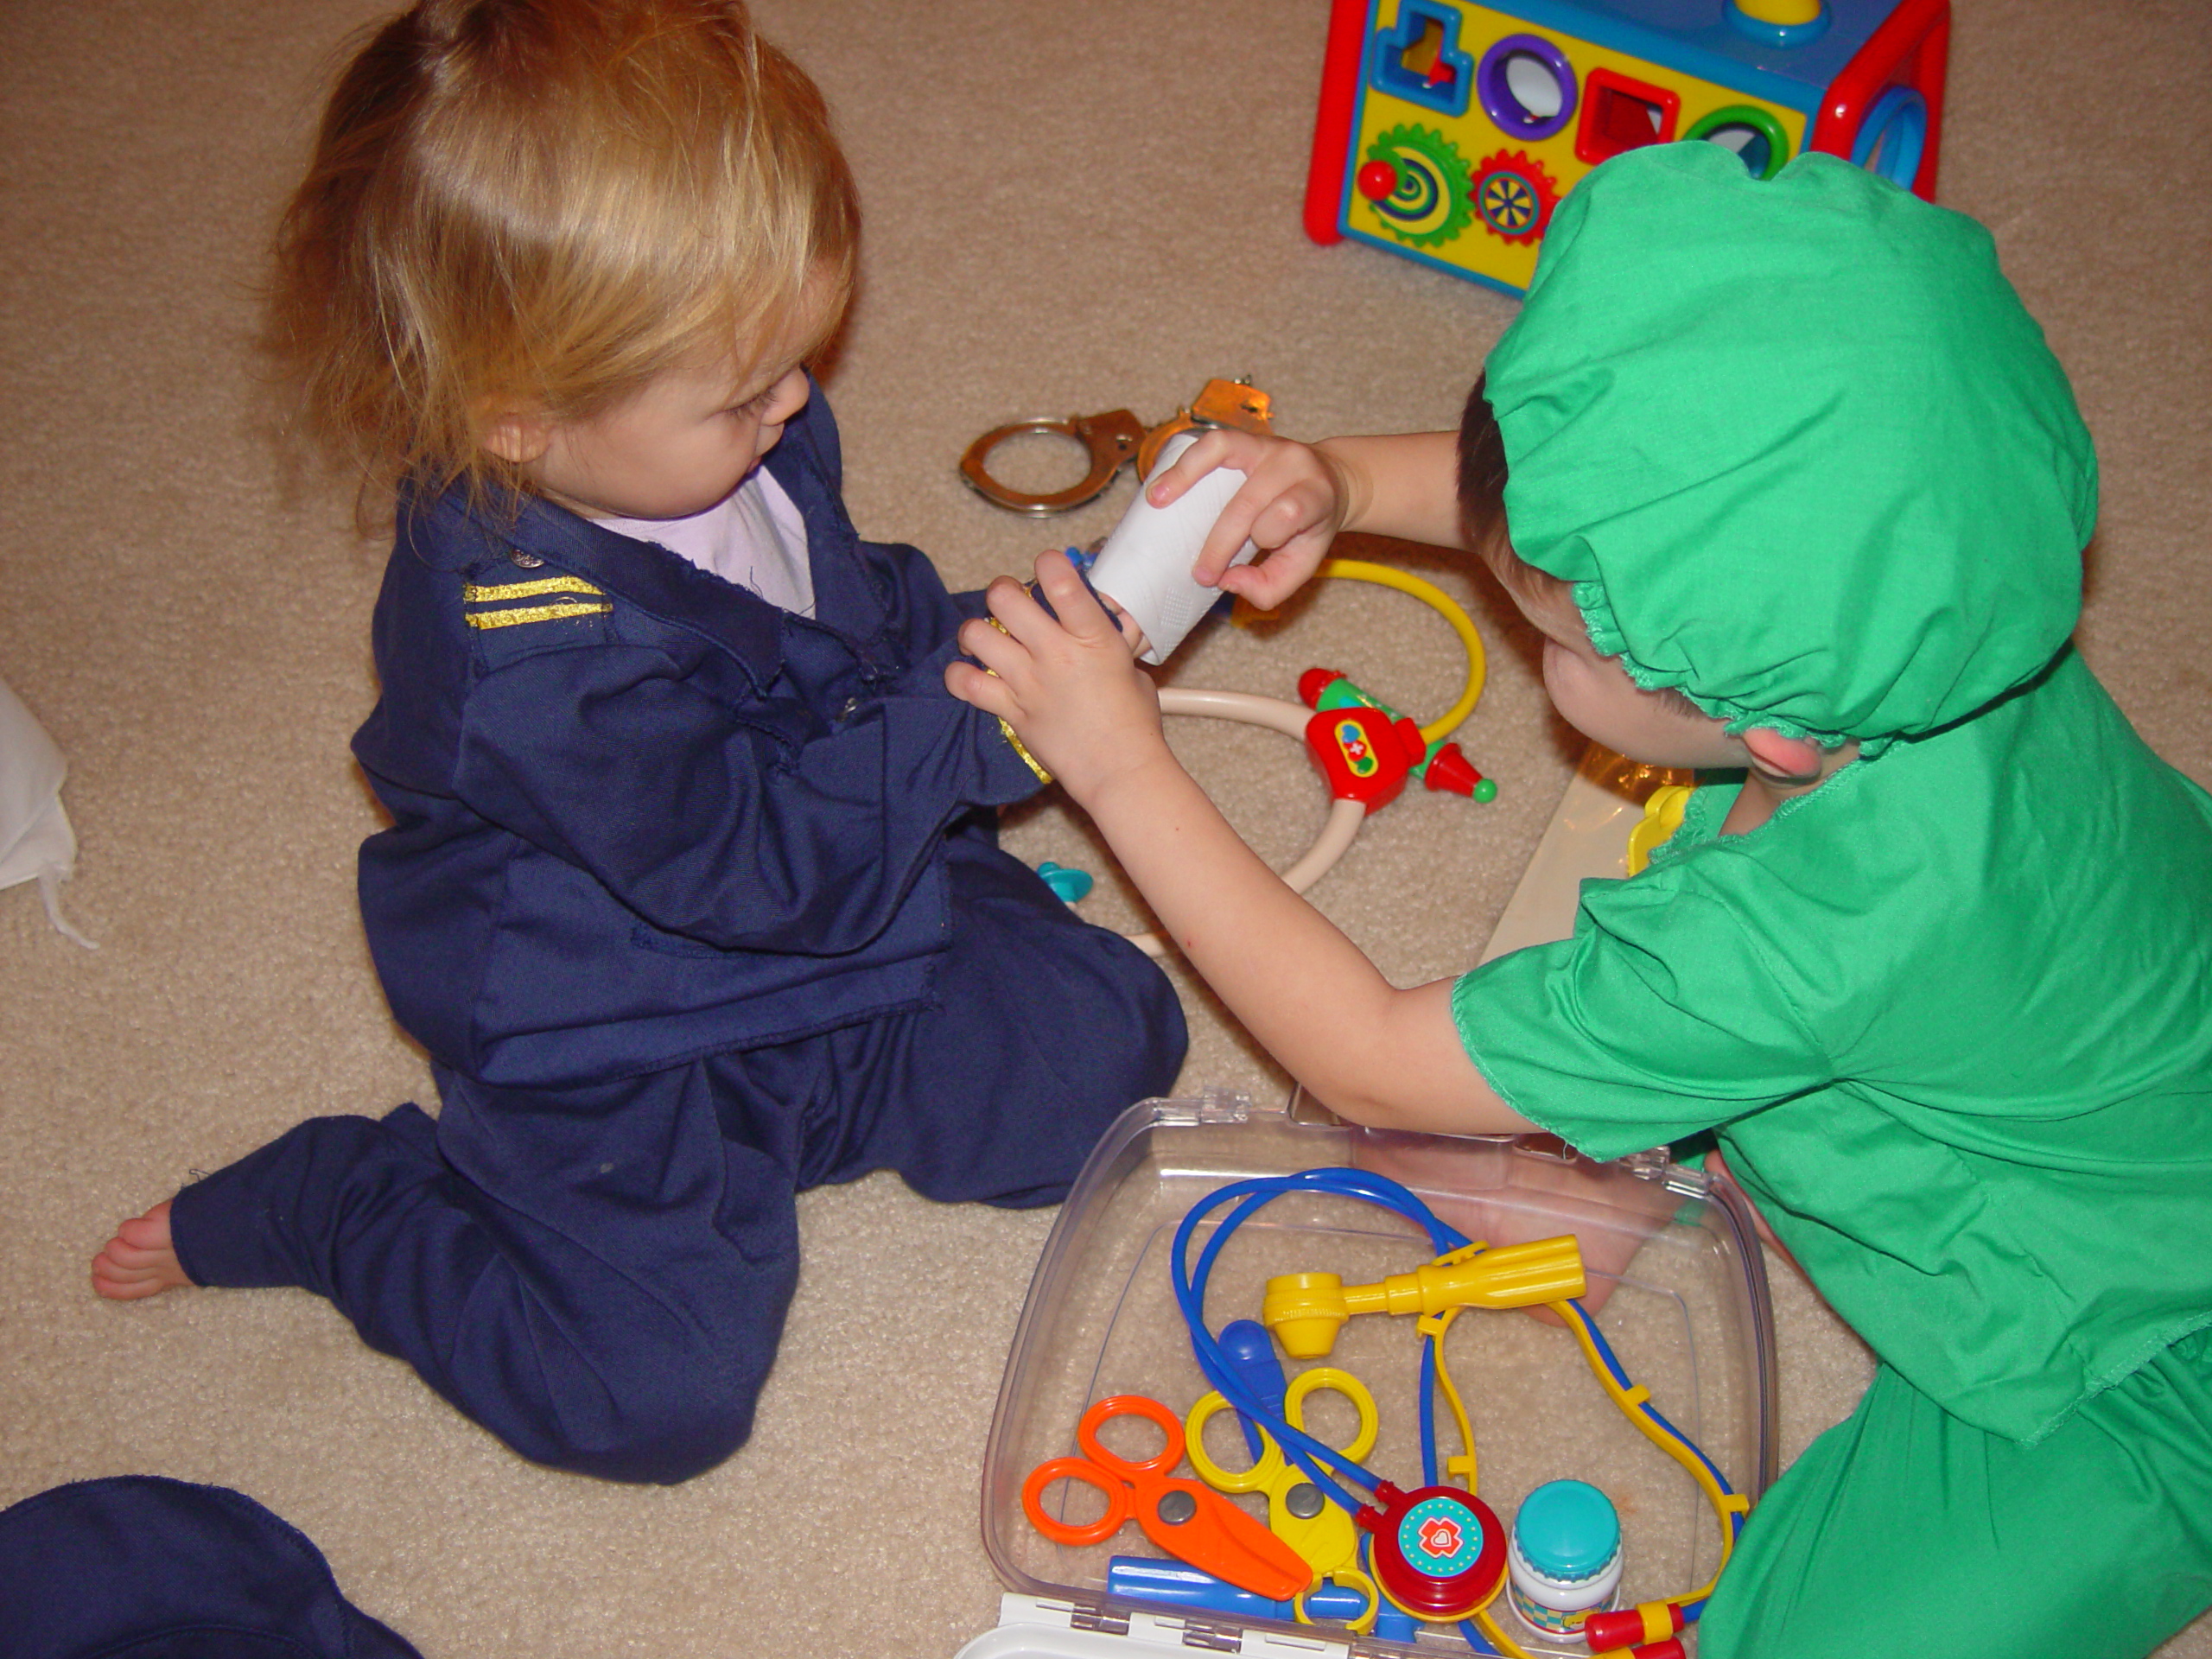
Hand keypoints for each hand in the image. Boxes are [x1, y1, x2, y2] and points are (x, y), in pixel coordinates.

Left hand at [947, 549, 1173, 806]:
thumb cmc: (1134, 723)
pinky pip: (967, 683)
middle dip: (1004, 591)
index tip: (1047, 567)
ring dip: (978, 630)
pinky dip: (961, 675)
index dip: (1048, 562)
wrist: (1119, 769)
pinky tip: (971, 672)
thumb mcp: (1129, 666)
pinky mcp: (1011, 710)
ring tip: (987, 636)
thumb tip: (1099, 625)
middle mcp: (1055, 653)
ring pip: (977, 634)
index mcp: (1092, 636)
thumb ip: (1108, 642)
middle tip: (1011, 602)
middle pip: (1005, 597)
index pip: (1060, 579)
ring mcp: (1028, 682)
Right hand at [1146, 429, 1352, 609]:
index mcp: (1316, 494)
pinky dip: (1185, 462)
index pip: (1289, 512)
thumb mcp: (1304, 563)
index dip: (1262, 539)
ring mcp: (1268, 446)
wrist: (1332, 481)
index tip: (1235, 569)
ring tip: (1157, 503)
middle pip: (1248, 501)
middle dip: (1220, 543)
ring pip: (1225, 451)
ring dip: (1186, 477)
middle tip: (1201, 573)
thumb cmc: (1311, 527)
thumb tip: (1228, 582)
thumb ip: (1272, 585)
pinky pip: (1212, 442)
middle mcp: (1293, 463)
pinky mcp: (1246, 440)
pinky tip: (1162, 485)